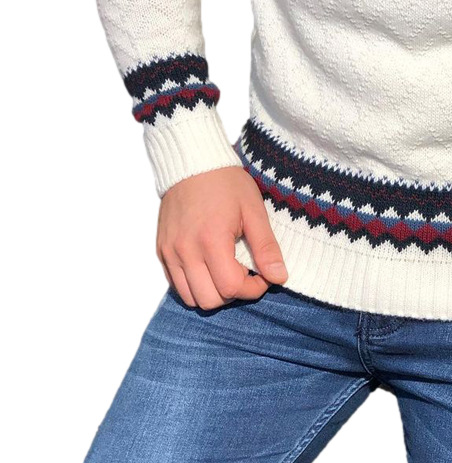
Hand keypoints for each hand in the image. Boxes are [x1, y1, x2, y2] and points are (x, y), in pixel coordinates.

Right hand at [156, 166, 287, 309]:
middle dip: (233, 293)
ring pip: (191, 297)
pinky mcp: (162, 251)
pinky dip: (195, 284)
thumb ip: (266, 247)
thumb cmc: (226, 183)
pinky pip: (176, 284)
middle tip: (246, 271)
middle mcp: (185, 251)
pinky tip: (210, 265)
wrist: (193, 162)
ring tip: (228, 269)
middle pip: (209, 300)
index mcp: (211, 240)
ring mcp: (170, 252)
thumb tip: (279, 277)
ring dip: (213, 292)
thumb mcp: (254, 210)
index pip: (231, 288)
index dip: (253, 288)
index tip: (263, 274)